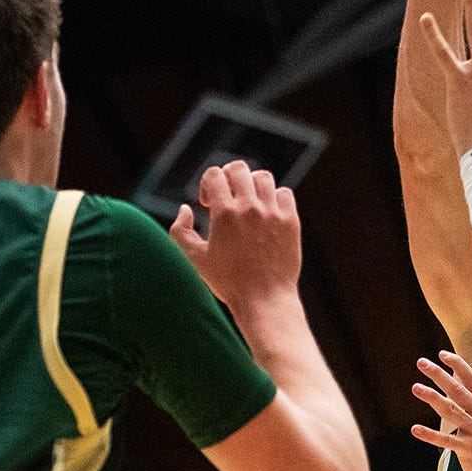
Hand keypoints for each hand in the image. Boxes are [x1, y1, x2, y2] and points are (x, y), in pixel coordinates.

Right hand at [168, 161, 301, 310]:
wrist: (264, 301)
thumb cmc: (227, 283)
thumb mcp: (193, 259)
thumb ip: (180, 231)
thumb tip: (185, 208)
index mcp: (224, 213)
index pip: (214, 174)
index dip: (207, 184)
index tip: (207, 203)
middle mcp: (250, 208)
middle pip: (239, 169)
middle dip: (228, 177)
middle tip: (226, 196)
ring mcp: (273, 213)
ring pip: (263, 177)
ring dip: (251, 185)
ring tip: (247, 203)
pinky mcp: (291, 222)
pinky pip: (284, 194)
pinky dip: (274, 197)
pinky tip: (266, 213)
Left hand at [411, 350, 471, 470]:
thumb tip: (460, 384)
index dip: (458, 365)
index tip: (442, 354)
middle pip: (458, 390)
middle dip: (439, 375)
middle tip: (421, 362)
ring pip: (451, 411)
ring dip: (432, 398)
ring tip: (415, 387)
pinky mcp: (468, 450)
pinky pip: (446, 441)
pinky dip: (430, 435)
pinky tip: (415, 429)